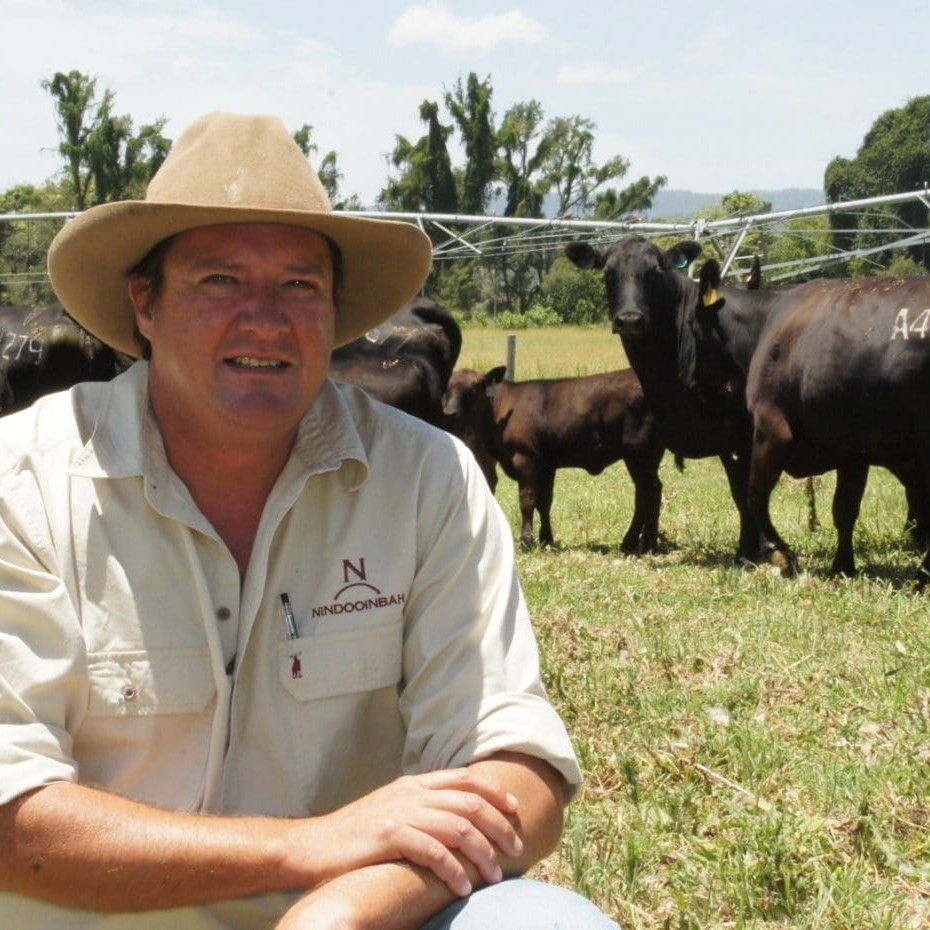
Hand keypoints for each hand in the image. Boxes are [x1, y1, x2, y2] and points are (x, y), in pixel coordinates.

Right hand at [294, 768, 522, 897]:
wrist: (311, 847)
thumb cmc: (354, 836)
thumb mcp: (391, 810)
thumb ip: (421, 808)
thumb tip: (457, 820)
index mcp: (413, 784)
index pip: (464, 780)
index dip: (494, 793)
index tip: (515, 810)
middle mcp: (410, 793)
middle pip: (469, 802)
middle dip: (498, 825)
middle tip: (515, 849)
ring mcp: (399, 812)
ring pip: (457, 825)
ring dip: (482, 851)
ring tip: (495, 875)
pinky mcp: (387, 836)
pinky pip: (432, 849)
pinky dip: (453, 869)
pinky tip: (462, 887)